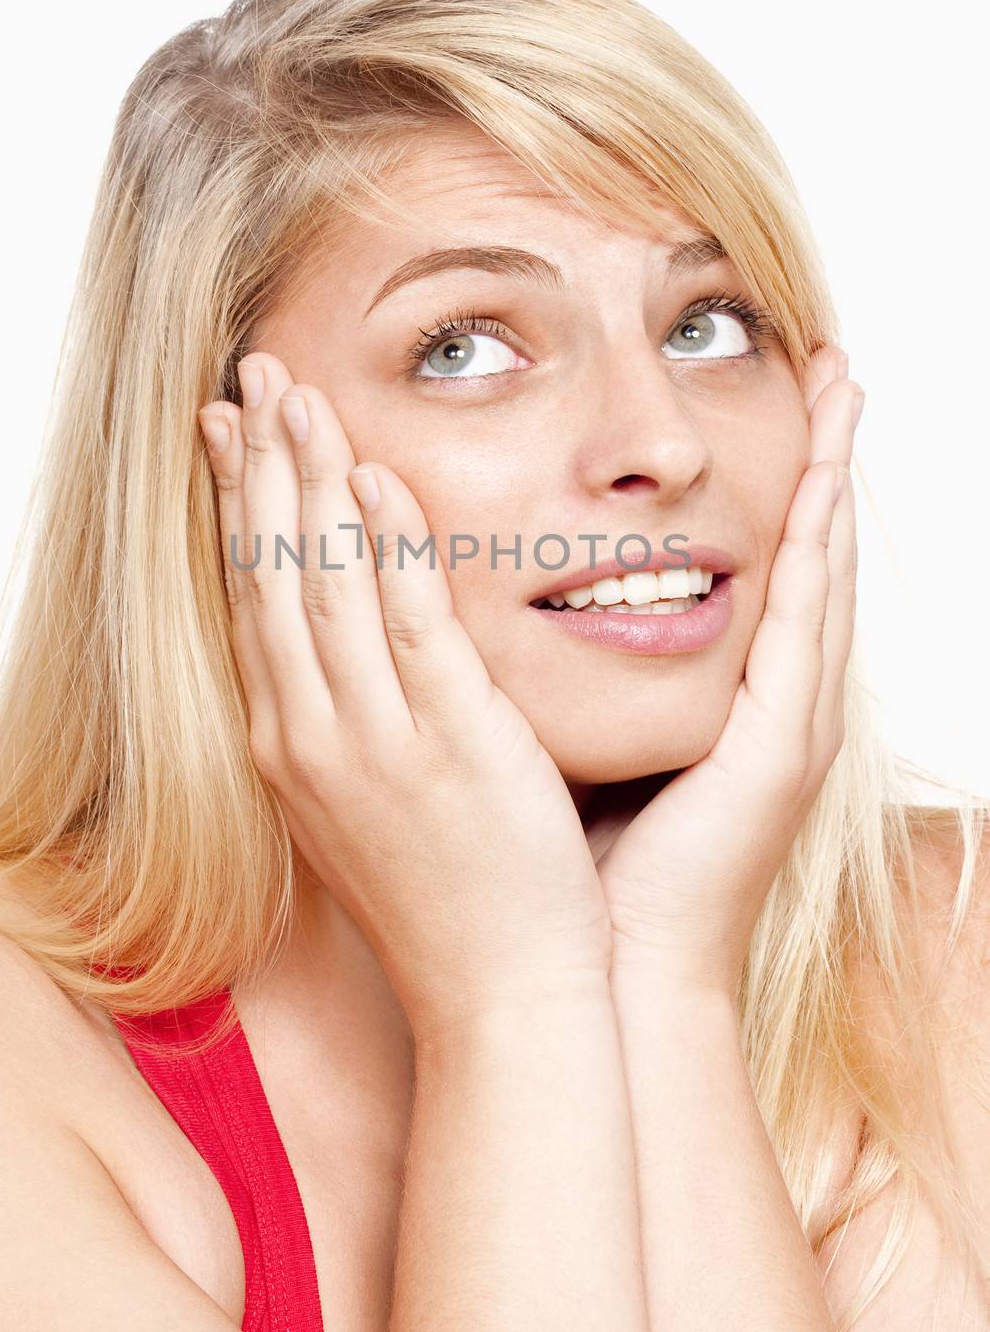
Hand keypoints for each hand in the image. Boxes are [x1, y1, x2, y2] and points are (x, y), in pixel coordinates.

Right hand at [198, 352, 610, 1035]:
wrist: (500, 994)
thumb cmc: (447, 896)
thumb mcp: (371, 801)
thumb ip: (353, 716)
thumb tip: (350, 641)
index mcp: (293, 745)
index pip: (252, 599)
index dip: (238, 506)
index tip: (228, 431)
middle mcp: (312, 735)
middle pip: (272, 573)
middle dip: (259, 466)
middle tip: (253, 375)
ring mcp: (376, 739)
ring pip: (324, 584)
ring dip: (309, 480)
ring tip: (299, 395)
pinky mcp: (450, 743)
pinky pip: (410, 625)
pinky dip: (388, 546)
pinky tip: (379, 479)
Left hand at [591, 345, 861, 995]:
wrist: (600, 973)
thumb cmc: (573, 866)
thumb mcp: (567, 738)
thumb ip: (556, 669)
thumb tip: (488, 602)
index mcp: (715, 696)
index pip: (744, 561)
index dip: (760, 478)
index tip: (764, 394)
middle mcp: (766, 701)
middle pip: (798, 549)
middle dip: (817, 453)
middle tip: (828, 359)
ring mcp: (785, 725)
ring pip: (817, 571)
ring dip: (832, 475)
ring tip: (844, 387)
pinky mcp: (781, 750)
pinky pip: (806, 628)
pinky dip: (816, 548)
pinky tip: (822, 480)